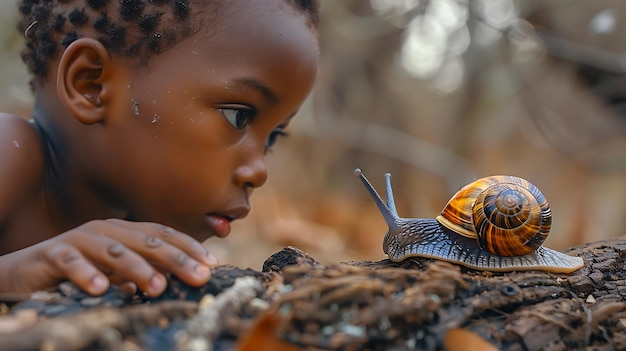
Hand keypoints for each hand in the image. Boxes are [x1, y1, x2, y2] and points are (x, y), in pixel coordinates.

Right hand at [0, 219, 217, 295]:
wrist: (26, 270)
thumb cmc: (81, 271)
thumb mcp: (118, 272)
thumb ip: (146, 272)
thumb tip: (183, 279)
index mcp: (125, 231)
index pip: (163, 235)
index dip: (189, 247)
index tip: (212, 264)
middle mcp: (106, 229)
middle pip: (146, 242)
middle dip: (176, 259)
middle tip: (198, 276)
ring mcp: (80, 239)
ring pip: (113, 250)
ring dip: (137, 268)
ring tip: (158, 286)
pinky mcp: (53, 253)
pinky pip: (71, 261)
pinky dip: (86, 273)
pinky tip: (102, 289)